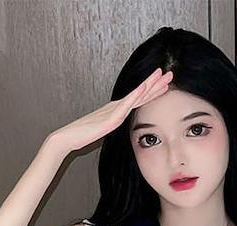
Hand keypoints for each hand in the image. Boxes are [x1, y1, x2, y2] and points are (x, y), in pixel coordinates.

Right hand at [48, 67, 173, 153]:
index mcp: (116, 111)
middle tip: (170, 74)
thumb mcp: (102, 131)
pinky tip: (145, 88)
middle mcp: (116, 107)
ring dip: (149, 85)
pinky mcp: (109, 118)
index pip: (138, 100)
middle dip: (155, 84)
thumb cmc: (81, 135)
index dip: (152, 91)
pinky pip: (125, 105)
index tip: (165, 84)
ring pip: (135, 96)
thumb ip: (112, 126)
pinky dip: (136, 96)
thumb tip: (119, 127)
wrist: (67, 139)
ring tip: (161, 75)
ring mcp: (112, 111)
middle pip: (140, 94)